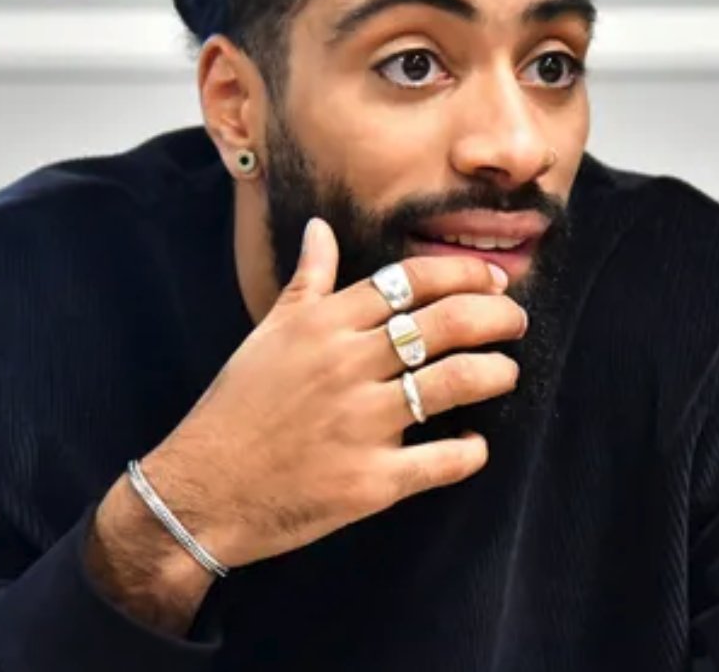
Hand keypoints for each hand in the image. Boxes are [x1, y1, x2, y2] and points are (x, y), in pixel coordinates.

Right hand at [89, 217, 525, 625]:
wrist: (202, 489)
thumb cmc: (236, 406)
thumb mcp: (267, 333)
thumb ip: (307, 280)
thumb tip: (321, 228)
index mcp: (325, 324)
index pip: (411, 281)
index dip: (463, 274)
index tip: (492, 280)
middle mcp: (348, 364)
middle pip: (446, 323)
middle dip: (496, 316)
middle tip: (516, 320)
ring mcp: (362, 422)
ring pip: (455, 383)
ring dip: (495, 373)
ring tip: (507, 372)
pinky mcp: (371, 481)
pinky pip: (442, 461)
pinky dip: (470, 451)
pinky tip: (475, 444)